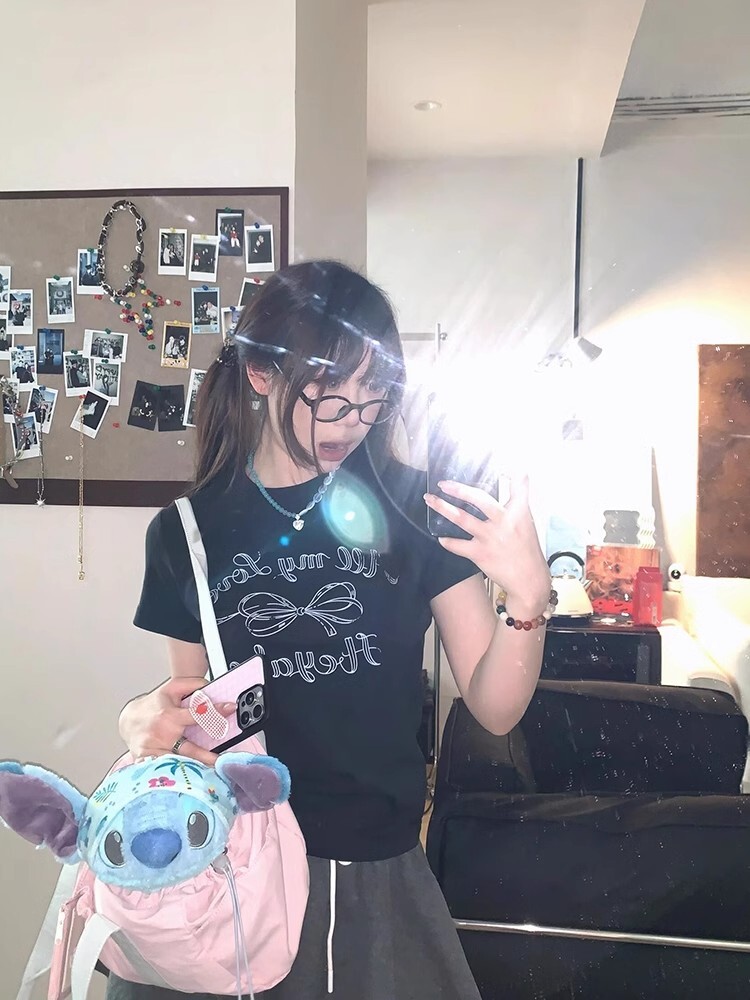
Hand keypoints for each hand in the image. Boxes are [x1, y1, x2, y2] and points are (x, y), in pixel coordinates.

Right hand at [119, 676, 235, 768]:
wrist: (129, 720)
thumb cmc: (154, 705)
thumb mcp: (171, 688)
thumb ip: (192, 683)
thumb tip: (210, 686)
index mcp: (170, 715)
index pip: (197, 714)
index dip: (215, 711)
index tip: (230, 709)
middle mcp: (163, 734)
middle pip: (189, 748)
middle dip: (206, 757)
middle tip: (222, 762)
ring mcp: (155, 750)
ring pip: (178, 764)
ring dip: (193, 772)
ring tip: (210, 779)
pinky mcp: (148, 761)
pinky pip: (164, 771)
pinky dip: (175, 778)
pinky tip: (187, 784)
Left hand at [424, 476, 550, 611]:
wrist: (529, 580)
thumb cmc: (527, 551)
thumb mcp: (527, 524)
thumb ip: (518, 503)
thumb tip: (515, 479)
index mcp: (518, 513)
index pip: (518, 488)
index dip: (513, 474)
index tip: (505, 465)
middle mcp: (504, 523)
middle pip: (478, 499)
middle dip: (458, 489)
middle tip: (443, 484)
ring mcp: (490, 538)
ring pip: (461, 518)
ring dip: (443, 508)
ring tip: (430, 500)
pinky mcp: (481, 554)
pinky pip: (458, 545)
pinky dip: (447, 541)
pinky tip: (440, 538)